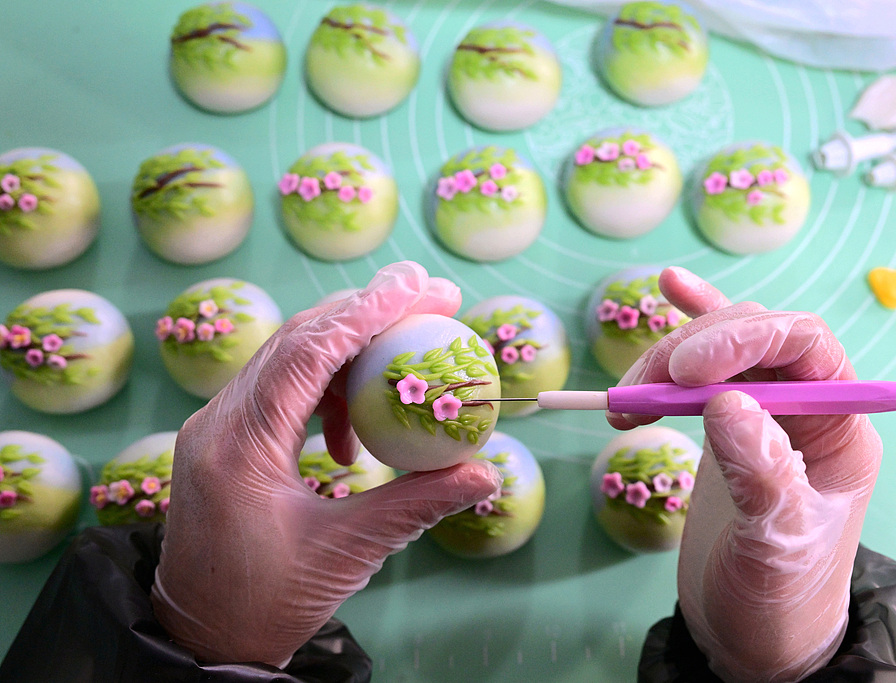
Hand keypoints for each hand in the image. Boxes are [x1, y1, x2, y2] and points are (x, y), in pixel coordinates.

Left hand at [151, 262, 501, 666]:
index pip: (306, 353)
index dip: (366, 312)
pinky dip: (326, 389)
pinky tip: (355, 436)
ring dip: (348, 347)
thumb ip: (417, 503)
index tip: (419, 287)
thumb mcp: (348, 552)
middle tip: (430, 295)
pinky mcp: (224, 440)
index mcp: (239, 446)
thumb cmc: (267, 604)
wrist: (202, 639)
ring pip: (287, 357)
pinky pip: (279, 389)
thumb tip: (485, 471)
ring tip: (405, 357)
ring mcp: (216, 429)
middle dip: (364, 310)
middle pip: (295, 338)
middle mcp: (218, 424)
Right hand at [609, 267, 881, 681]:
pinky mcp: (727, 423)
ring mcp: (765, 411)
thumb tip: (727, 402)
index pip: (804, 345)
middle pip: (756, 338)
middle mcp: (807, 407)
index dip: (744, 339)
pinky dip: (690, 325)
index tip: (685, 371)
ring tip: (625, 400)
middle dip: (694, 350)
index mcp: (842, 426)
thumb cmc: (780, 596)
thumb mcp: (777, 544)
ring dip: (669, 358)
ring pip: (722, 348)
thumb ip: (762, 472)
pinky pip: (711, 363)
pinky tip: (673, 286)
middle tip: (641, 390)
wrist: (754, 634)